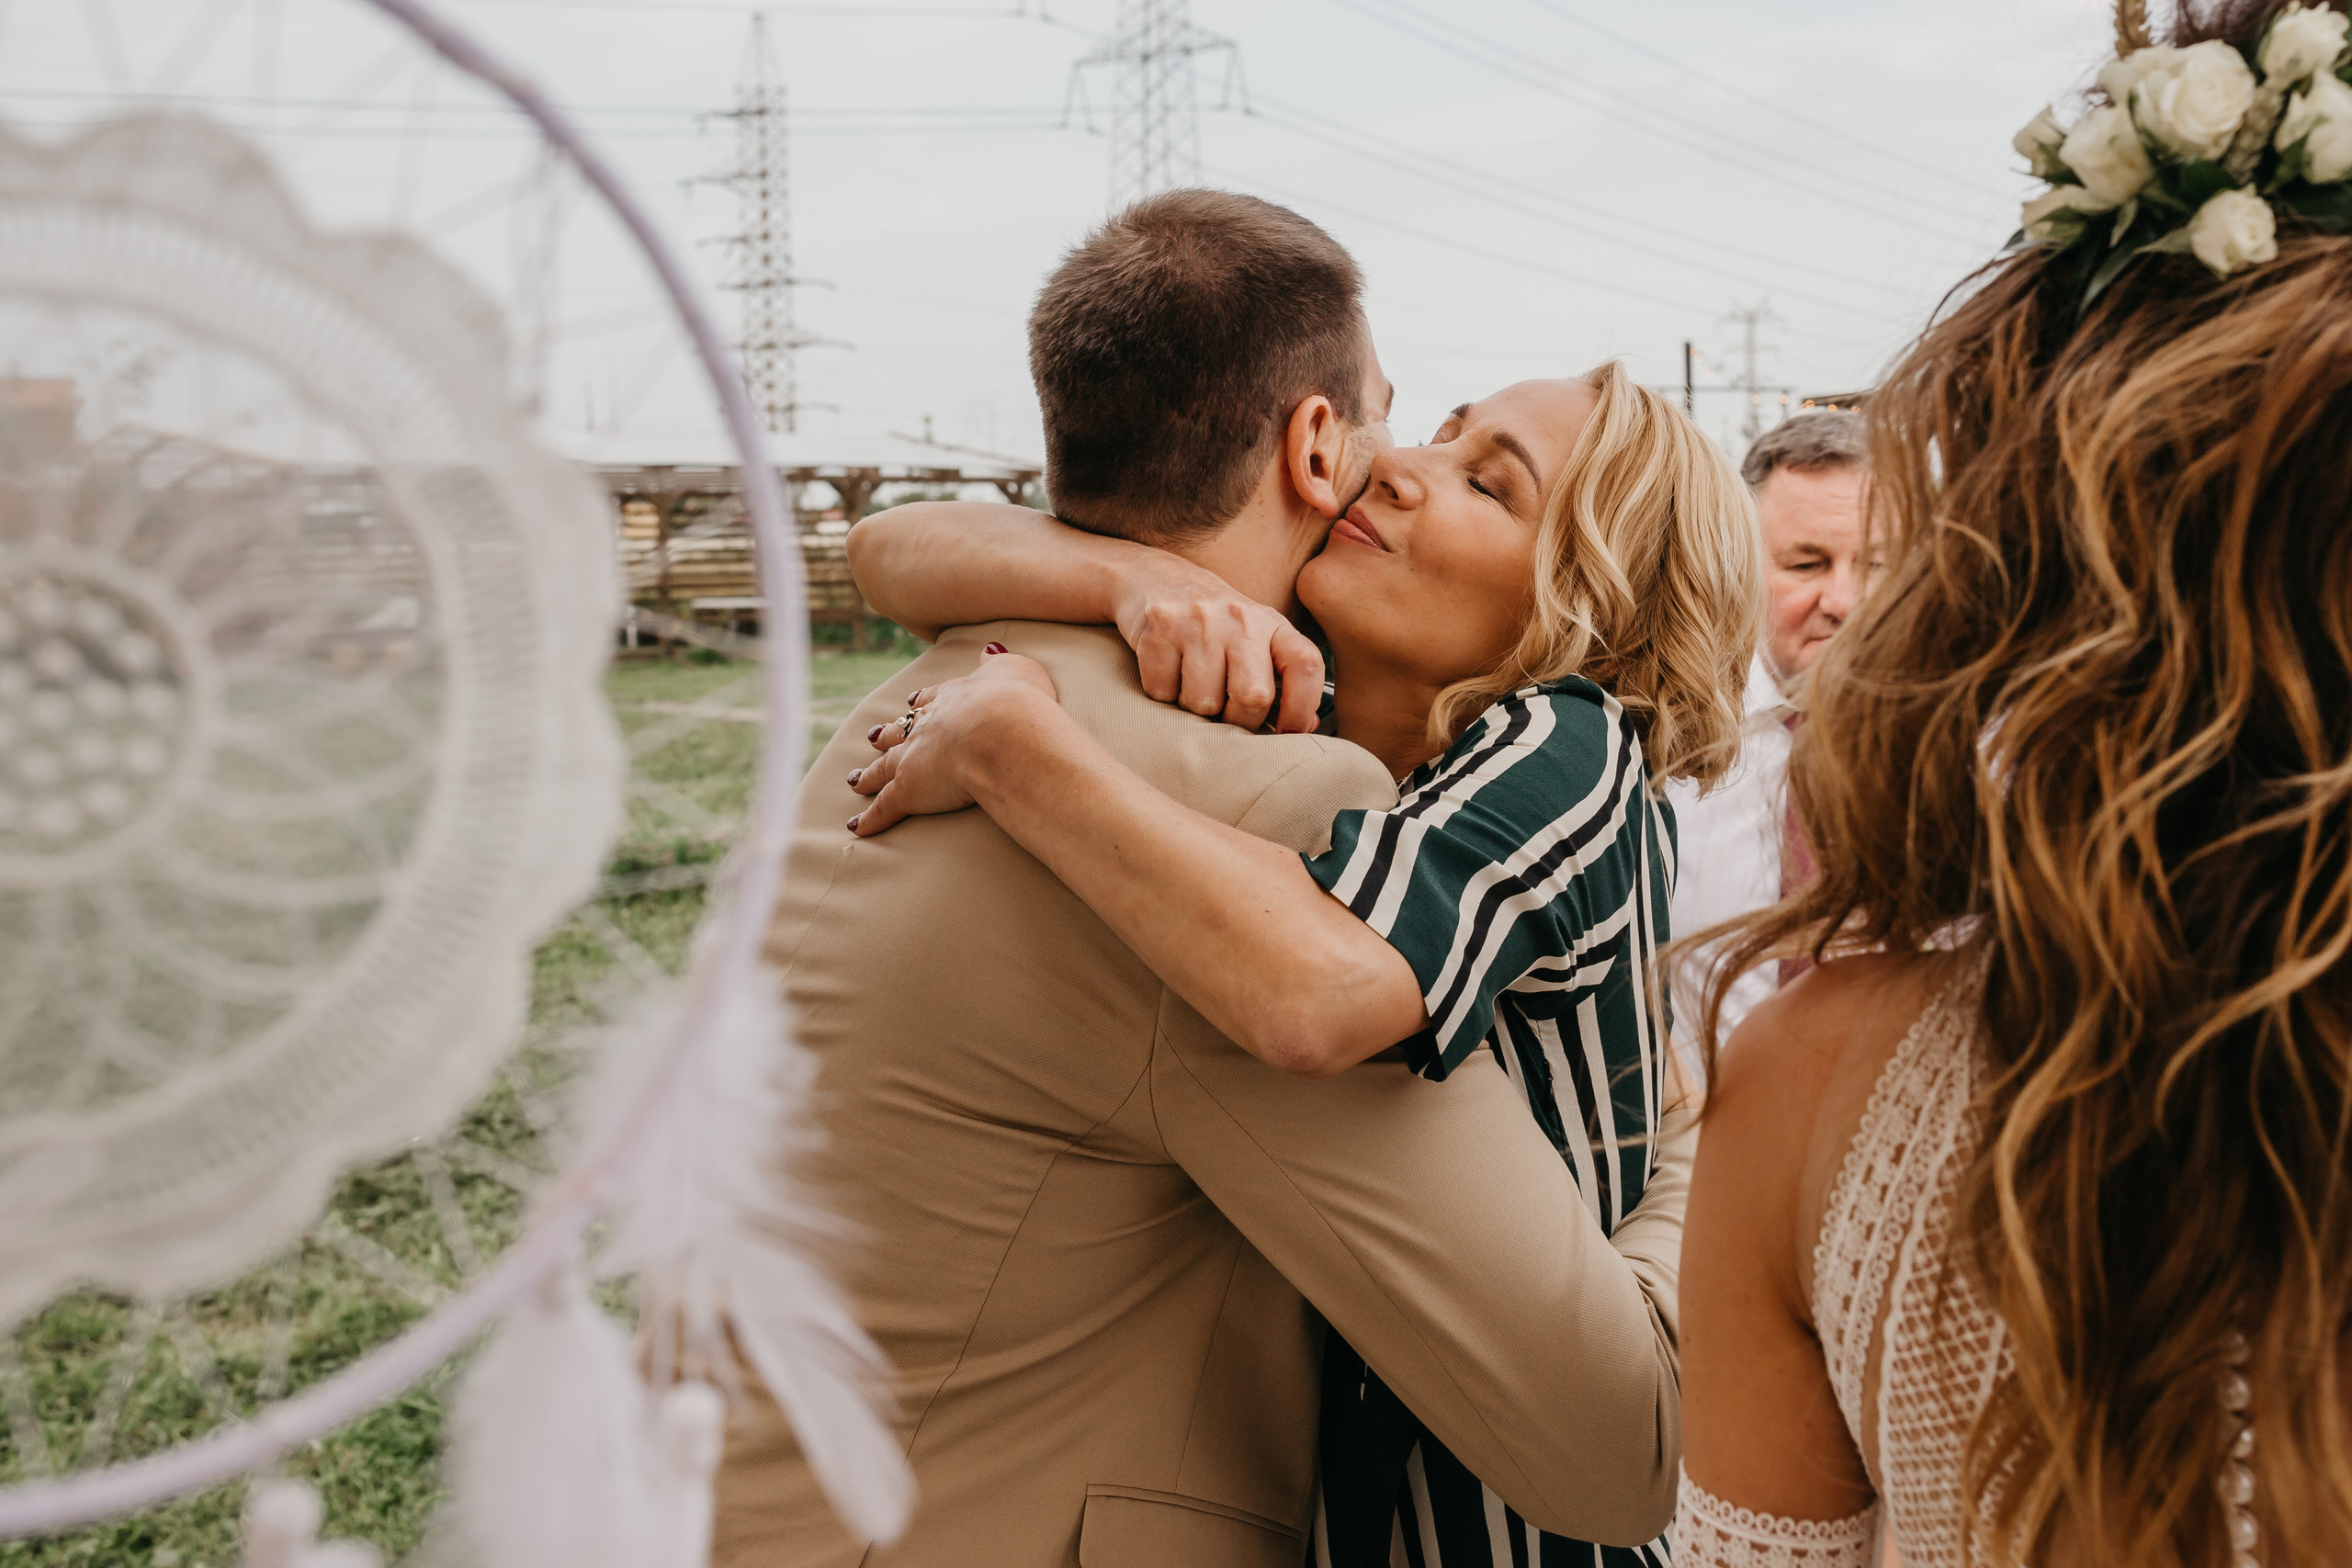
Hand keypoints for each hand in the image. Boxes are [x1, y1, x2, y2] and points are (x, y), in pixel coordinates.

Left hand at [847, 644, 1059, 836]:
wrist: (1000, 734)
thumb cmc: (1015, 703)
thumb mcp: (1014, 670)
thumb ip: (998, 663)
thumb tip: (989, 650)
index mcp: (953, 700)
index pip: (931, 701)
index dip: (922, 704)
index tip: (911, 702)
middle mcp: (927, 727)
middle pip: (900, 732)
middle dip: (887, 735)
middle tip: (874, 737)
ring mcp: (913, 759)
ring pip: (884, 768)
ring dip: (869, 775)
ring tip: (856, 780)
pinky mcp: (908, 792)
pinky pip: (884, 808)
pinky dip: (869, 819)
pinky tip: (856, 826)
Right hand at [1110, 554, 1324, 733]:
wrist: (1152, 575)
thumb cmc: (1211, 622)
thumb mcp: (1253, 638)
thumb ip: (1278, 679)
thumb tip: (1303, 727)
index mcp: (1270, 622)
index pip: (1305, 665)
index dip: (1302, 708)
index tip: (1287, 731)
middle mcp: (1239, 618)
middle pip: (1252, 697)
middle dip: (1237, 720)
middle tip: (1224, 709)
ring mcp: (1197, 621)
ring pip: (1203, 703)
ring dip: (1193, 708)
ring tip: (1190, 681)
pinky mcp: (1159, 628)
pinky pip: (1163, 692)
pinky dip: (1162, 694)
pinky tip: (1166, 669)